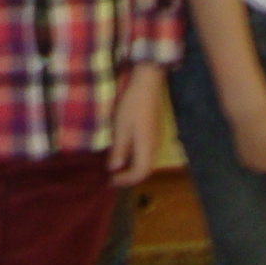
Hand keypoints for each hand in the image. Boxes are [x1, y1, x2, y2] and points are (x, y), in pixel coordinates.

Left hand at [109, 64, 165, 186]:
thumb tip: (115, 168)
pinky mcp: (152, 129)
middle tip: (113, 176)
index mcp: (147, 147)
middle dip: (129, 175)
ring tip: (116, 165)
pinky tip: (122, 149)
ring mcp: (154, 137)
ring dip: (131, 166)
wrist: (146, 84)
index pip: (140, 173)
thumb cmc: (132, 106)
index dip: (126, 180)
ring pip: (145, 159)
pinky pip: (144, 150)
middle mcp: (154, 145)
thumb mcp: (121, 128)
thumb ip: (119, 150)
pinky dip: (133, 155)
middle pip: (145, 168)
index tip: (110, 180)